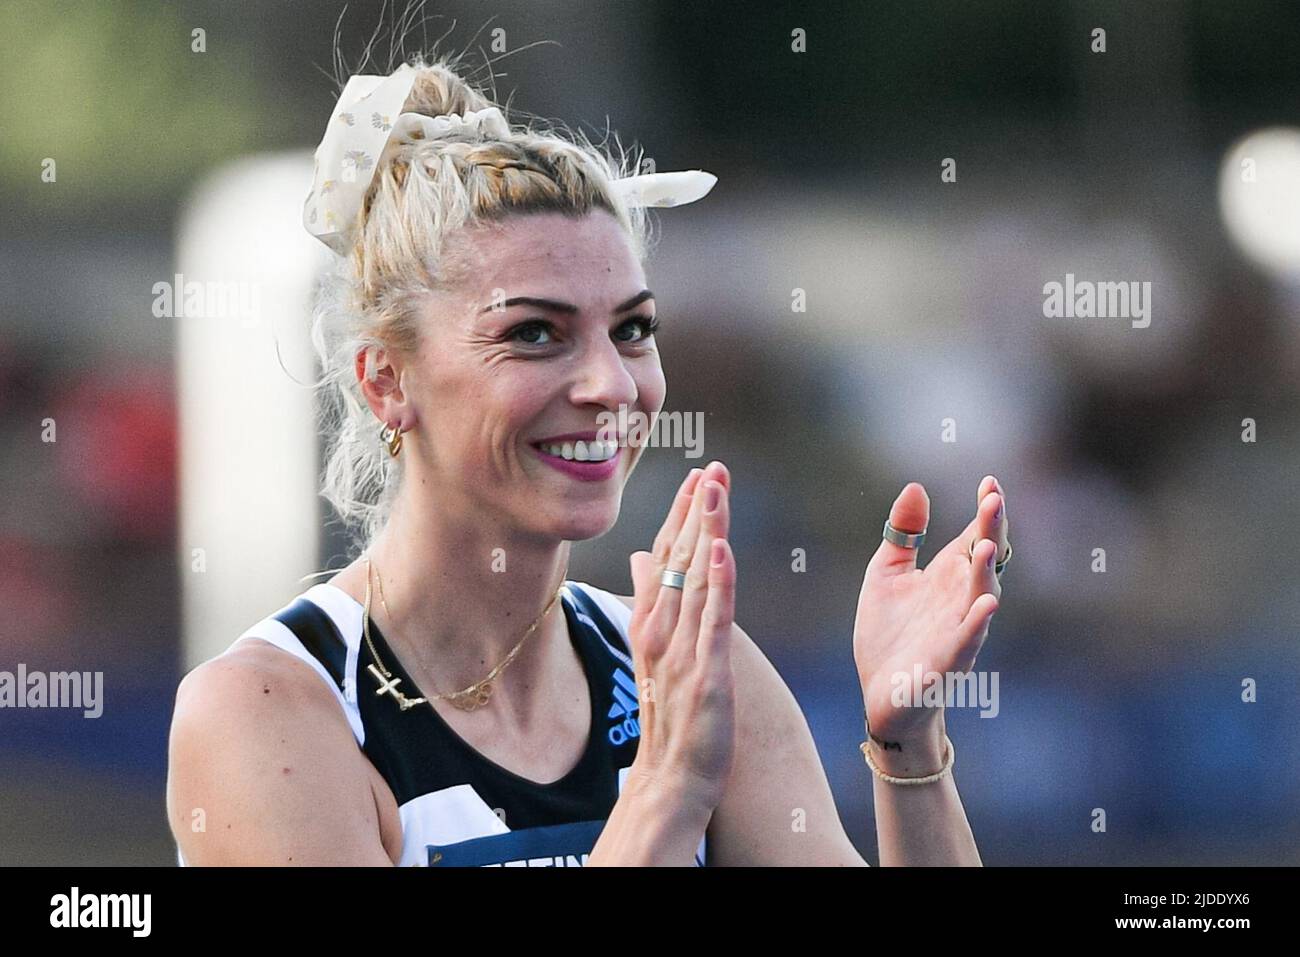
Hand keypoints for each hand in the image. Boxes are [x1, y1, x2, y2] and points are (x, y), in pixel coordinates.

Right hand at [625, 461, 735, 813]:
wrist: (669, 780)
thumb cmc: (667, 716)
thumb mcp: (654, 650)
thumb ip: (648, 599)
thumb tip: (641, 555)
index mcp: (651, 622)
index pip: (665, 556)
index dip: (682, 515)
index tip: (697, 476)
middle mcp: (661, 630)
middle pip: (679, 559)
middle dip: (697, 511)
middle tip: (713, 467)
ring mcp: (682, 652)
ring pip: (695, 579)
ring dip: (707, 532)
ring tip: (715, 490)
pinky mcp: (706, 674)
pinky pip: (713, 622)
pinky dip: (717, 584)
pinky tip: (722, 551)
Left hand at [853, 476, 1007, 744]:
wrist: (883, 694)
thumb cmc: (890, 634)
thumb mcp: (887, 574)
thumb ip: (903, 535)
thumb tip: (916, 487)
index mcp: (948, 576)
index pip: (974, 536)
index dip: (985, 511)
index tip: (990, 481)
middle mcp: (959, 600)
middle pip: (983, 560)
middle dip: (990, 531)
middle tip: (994, 499)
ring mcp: (957, 631)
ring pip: (980, 597)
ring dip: (984, 571)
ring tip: (987, 543)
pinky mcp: (946, 663)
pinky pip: (967, 641)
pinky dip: (977, 623)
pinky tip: (987, 604)